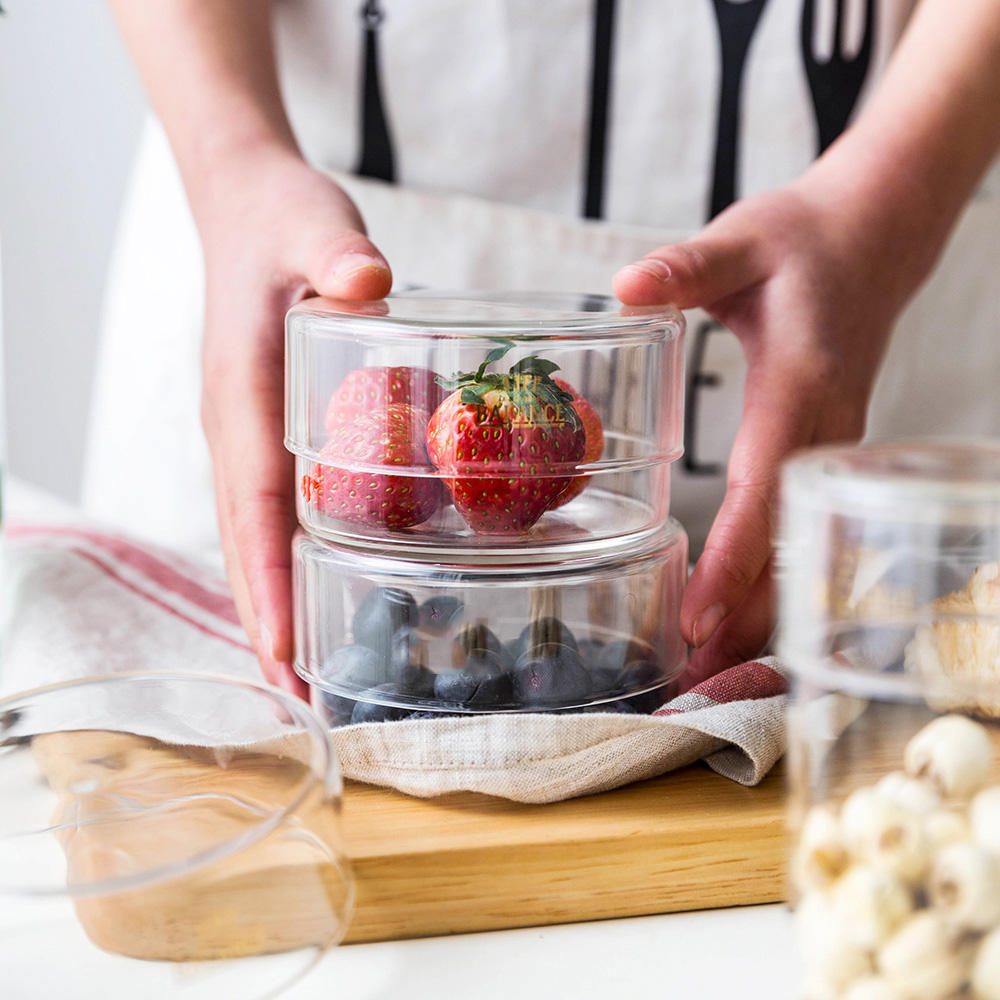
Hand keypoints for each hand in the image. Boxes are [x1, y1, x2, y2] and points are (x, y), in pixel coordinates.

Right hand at [197, 150, 391, 695]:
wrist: (248, 212)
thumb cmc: (285, 225)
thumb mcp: (317, 226)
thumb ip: (336, 252)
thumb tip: (366, 280)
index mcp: (243, 394)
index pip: (255, 501)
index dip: (269, 577)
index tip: (284, 648)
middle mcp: (234, 431)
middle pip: (245, 544)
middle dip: (269, 623)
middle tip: (300, 704)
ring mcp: (244, 439)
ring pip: (252, 541)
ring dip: (274, 611)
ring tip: (305, 684)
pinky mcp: (263, 438)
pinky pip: (268, 518)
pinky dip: (284, 570)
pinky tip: (315, 605)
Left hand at [613, 173, 923, 681]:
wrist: (873, 237)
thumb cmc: (802, 240)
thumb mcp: (740, 240)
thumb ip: (687, 268)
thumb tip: (626, 286)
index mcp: (799, 386)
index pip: (761, 492)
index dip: (731, 564)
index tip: (695, 623)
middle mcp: (825, 432)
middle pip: (786, 547)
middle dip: (742, 624)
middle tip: (685, 689)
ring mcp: (832, 449)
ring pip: (799, 553)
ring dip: (758, 622)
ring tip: (704, 682)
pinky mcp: (825, 454)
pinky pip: (799, 536)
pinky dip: (769, 588)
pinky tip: (735, 626)